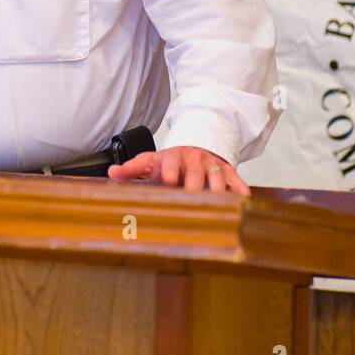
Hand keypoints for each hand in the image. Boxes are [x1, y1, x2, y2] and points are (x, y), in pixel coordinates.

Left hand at [108, 146, 249, 194]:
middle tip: (192, 205)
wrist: (198, 144)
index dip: (169, 174)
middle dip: (194, 188)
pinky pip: (238, 182)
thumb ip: (132, 169)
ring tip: (216, 211)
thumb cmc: (172, 160)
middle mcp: (194, 160)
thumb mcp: (151, 161)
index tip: (168, 185)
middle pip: (196, 175)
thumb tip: (112, 173)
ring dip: (218, 193)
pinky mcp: (228, 171)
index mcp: (173, 158)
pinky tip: (241, 206)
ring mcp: (213, 166)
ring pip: (218, 179)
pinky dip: (241, 193)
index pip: (170, 165)